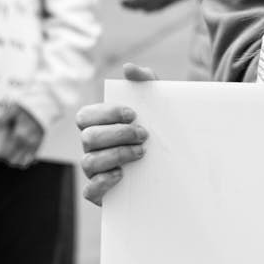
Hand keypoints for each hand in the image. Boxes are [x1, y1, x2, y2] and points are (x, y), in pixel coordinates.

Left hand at [0, 103, 46, 167]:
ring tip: (9, 156)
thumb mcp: (11, 111)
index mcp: (18, 136)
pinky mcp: (39, 145)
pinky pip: (31, 159)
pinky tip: (20, 157)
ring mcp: (34, 146)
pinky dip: (25, 160)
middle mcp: (26, 144)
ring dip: (15, 161)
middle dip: (5, 159)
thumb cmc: (27, 109)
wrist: (44, 107)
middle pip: (13, 160)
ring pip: (22, 162)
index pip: (5, 152)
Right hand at [78, 61, 155, 205]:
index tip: (134, 114)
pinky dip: (103, 182)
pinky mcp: (102, 194)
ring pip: (89, 162)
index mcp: (98, 126)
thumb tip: (128, 69)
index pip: (86, 116)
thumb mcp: (157, 106)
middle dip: (117, 135)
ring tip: (141, 153)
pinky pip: (90, 191)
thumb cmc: (159, 132)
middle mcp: (92, 149)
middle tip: (144, 135)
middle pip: (88, 138)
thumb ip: (146, 82)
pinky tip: (122, 175)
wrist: (177, 169)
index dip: (106, 114)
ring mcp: (95, 172)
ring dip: (115, 155)